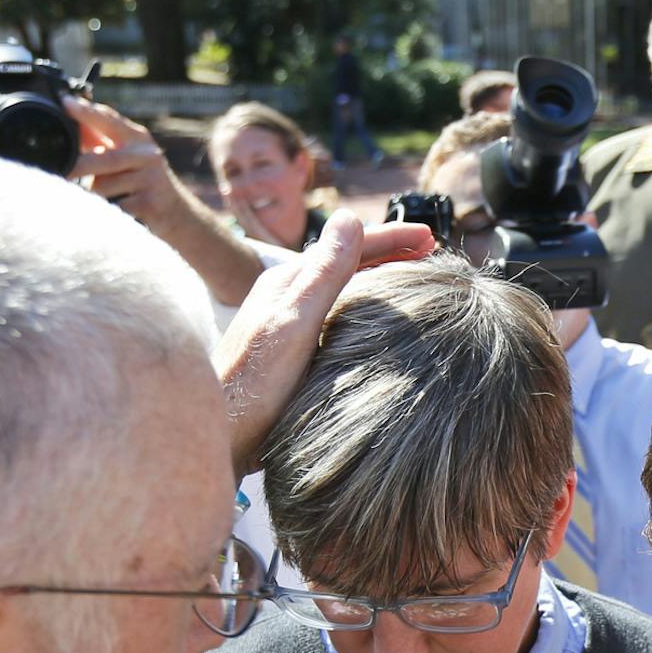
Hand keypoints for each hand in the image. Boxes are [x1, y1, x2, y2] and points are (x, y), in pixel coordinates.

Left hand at [212, 210, 436, 474]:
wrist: (220, 434)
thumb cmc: (253, 385)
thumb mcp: (294, 324)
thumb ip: (322, 274)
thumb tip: (349, 218)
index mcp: (289, 283)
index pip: (348, 246)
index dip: (392, 238)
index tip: (431, 237)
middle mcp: (287, 298)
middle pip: (346, 264)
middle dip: (389, 254)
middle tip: (429, 251)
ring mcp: (287, 324)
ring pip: (342, 291)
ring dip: (378, 279)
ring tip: (412, 281)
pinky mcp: (290, 353)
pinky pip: (336, 317)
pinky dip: (364, 309)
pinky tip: (376, 327)